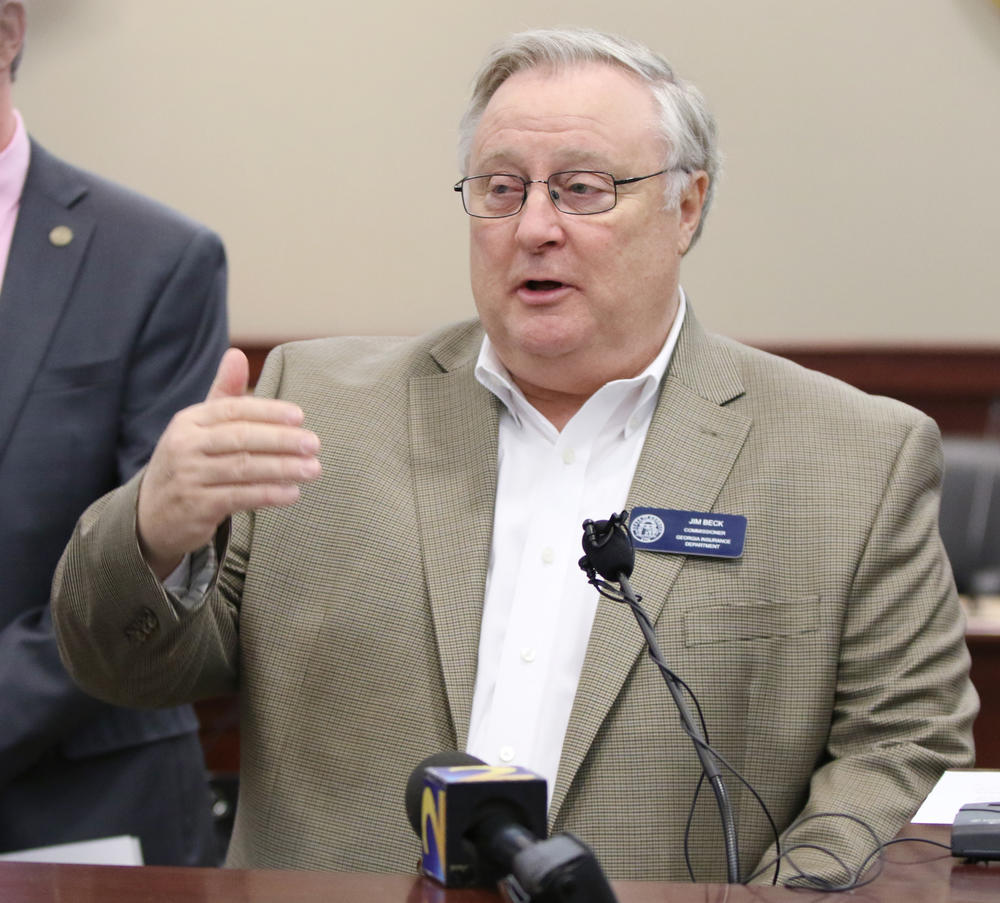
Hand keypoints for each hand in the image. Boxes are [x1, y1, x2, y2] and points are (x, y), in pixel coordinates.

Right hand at [136, 348, 321, 578]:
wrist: (152, 515)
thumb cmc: (189, 463)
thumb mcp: (200, 427)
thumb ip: (224, 394)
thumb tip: (238, 353)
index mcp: (189, 421)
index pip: (234, 410)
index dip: (269, 412)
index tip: (300, 417)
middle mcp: (185, 446)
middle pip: (241, 438)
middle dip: (282, 440)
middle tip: (315, 444)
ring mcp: (189, 477)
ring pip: (244, 468)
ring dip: (283, 469)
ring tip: (313, 470)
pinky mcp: (196, 507)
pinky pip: (240, 497)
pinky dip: (269, 495)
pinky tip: (293, 493)